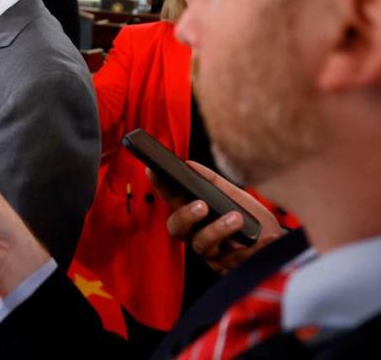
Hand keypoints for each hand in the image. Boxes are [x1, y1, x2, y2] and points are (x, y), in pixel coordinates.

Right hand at [151, 161, 284, 273]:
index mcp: (197, 216)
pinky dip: (254, 248)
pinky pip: (236, 260)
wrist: (281, 246)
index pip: (172, 200)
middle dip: (185, 216)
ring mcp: (213, 254)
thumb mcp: (236, 197)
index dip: (161, 187)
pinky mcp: (231, 269)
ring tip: (237, 219)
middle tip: (202, 205)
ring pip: (202, 245)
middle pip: (177, 229)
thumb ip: (213, 183)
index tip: (153, 171)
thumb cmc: (253, 222)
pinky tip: (267, 238)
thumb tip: (190, 165)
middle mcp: (199, 235)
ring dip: (218, 230)